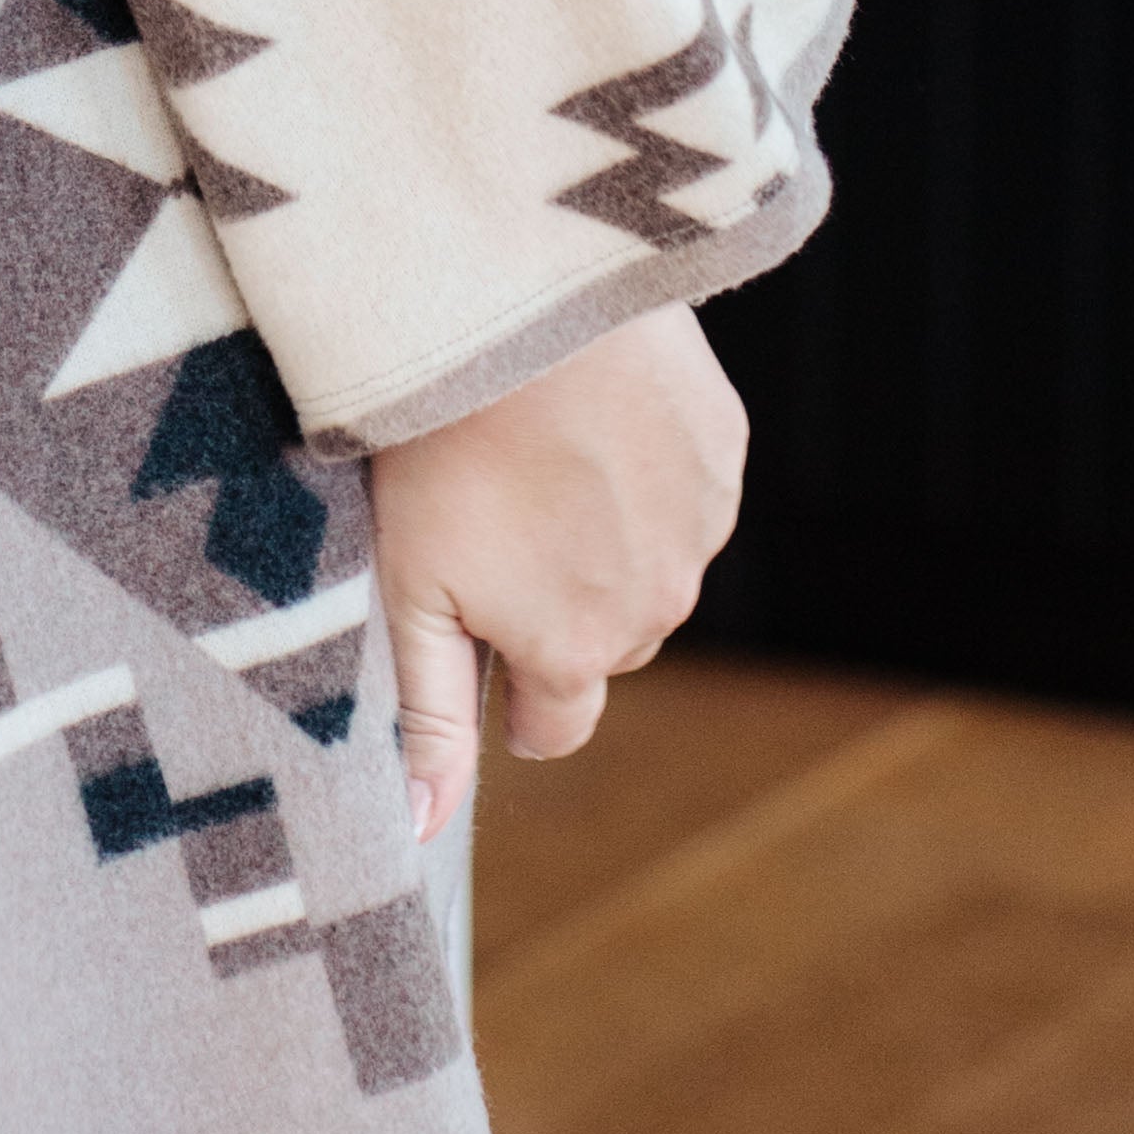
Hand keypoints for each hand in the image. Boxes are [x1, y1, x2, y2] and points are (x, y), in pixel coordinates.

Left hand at [366, 305, 748, 846]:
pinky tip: (588, 419)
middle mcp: (656, 606)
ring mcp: (700, 528)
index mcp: (576, 650)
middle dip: (558, 615)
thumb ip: (429, 715)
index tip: (480, 643)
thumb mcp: (411, 587)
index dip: (511, 698)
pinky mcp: (723, 451)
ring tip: (537, 464)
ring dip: (605, 543)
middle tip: (494, 528)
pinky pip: (684, 493)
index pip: (555, 726)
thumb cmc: (448, 445)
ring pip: (649, 570)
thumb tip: (423, 827)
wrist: (525, 305)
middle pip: (604, 646)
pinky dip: (643, 473)